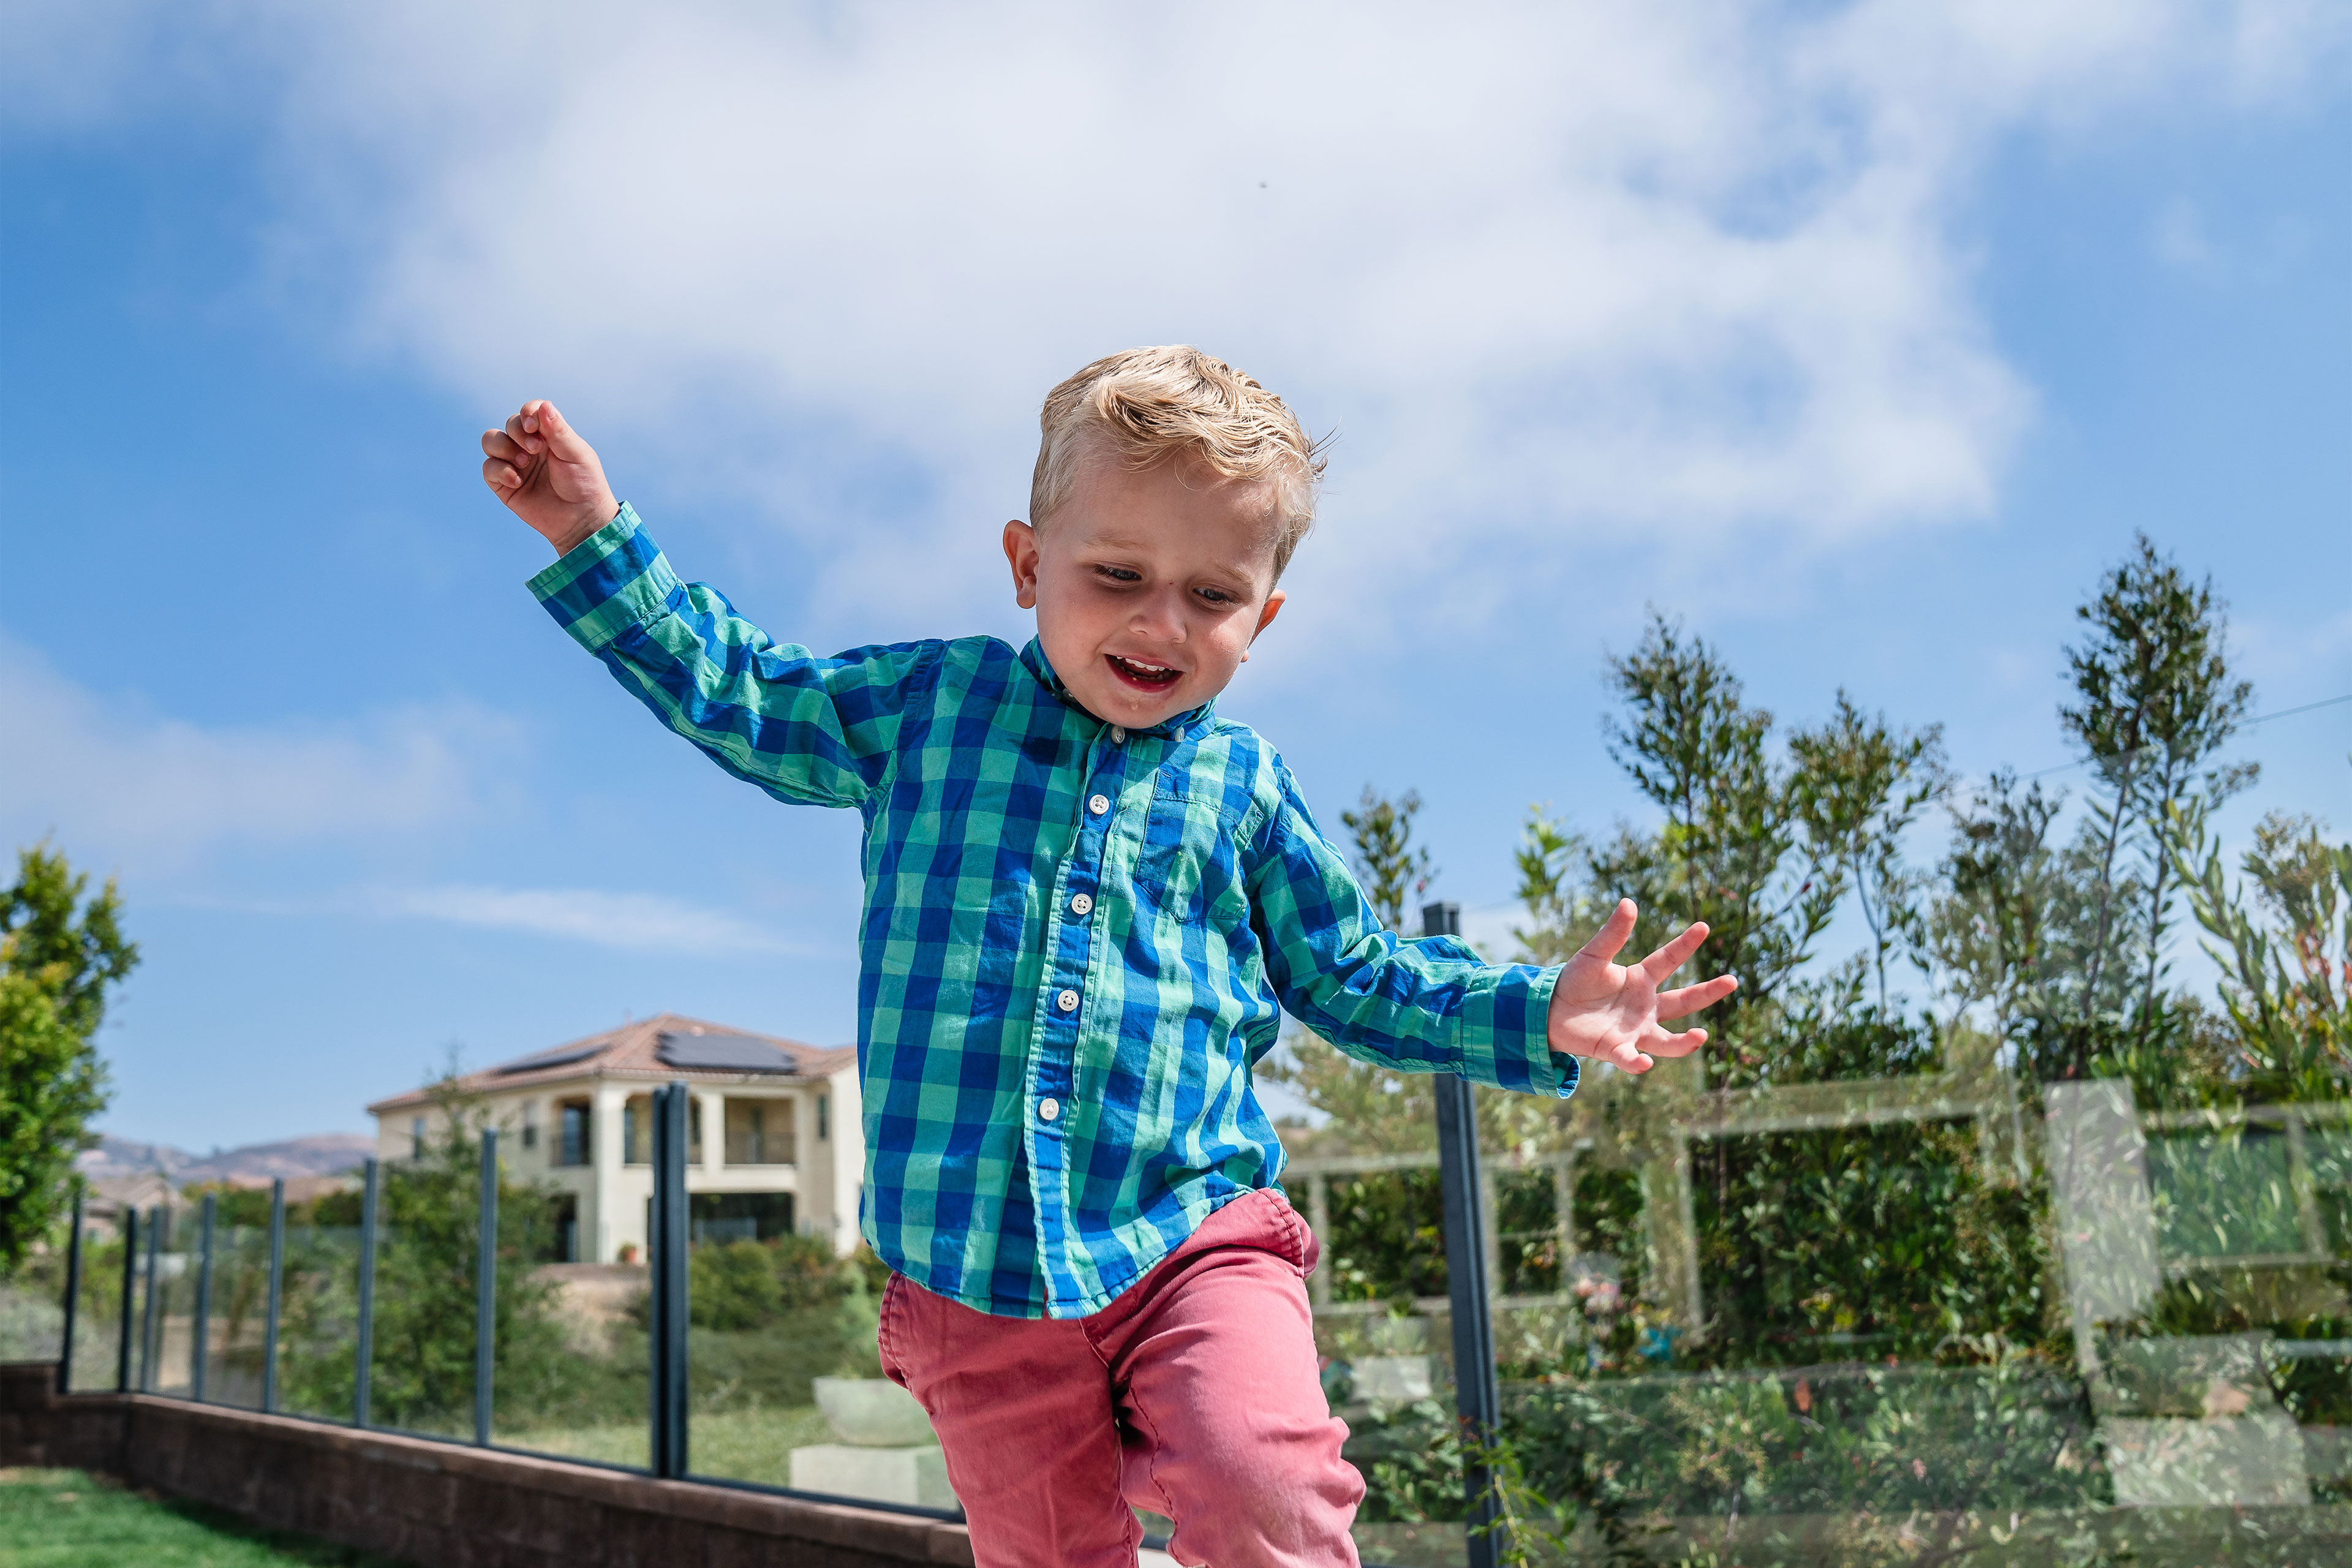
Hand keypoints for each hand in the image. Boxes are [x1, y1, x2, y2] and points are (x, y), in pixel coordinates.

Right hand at [480, 399, 618, 554]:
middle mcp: (529, 447)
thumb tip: (544, 406)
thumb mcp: (576, 453)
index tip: (535, 427)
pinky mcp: (504, 484)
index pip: (529, 412)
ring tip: (524, 463)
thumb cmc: (585, 484)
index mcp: (548, 435)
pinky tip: (517, 481)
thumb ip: (558, 430)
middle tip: (535, 450)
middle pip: (509, 424)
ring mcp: (515, 464)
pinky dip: (499, 470)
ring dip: (504, 447)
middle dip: (518, 433)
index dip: (527, 414)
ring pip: (490, 440)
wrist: (581, 519)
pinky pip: (488, 468)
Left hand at [1545, 899, 1738, 1073]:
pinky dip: (1637, 1062)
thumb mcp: (1593, 955)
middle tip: (1732, 981)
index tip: (1703, 926)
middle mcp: (1645, 1006)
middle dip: (1707, 993)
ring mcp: (1634, 1031)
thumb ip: (1613, 934)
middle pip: (1682, 1001)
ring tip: (1701, 1036)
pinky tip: (1645, 1062)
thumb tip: (1629, 903)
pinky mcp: (1616, 1049)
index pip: (1668, 960)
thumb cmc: (1575, 980)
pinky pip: (1630, 1058)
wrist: (1550, 1010)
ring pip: (1667, 1041)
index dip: (1685, 944)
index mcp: (1641, 979)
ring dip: (1684, 1042)